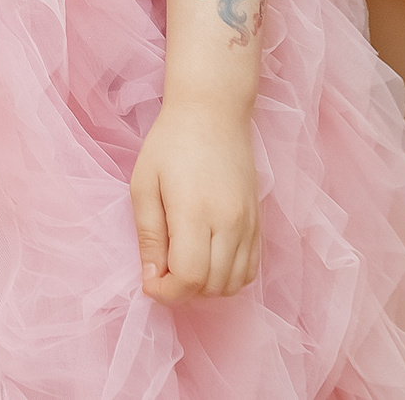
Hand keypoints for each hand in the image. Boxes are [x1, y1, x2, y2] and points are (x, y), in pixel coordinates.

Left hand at [129, 98, 259, 302]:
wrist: (213, 112)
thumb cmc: (169, 144)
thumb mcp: (143, 185)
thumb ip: (148, 235)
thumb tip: (152, 279)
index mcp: (195, 212)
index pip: (189, 277)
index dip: (166, 292)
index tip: (149, 282)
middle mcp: (230, 223)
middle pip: (212, 286)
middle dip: (183, 291)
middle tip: (162, 270)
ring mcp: (250, 224)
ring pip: (235, 283)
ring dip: (207, 286)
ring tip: (183, 263)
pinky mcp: (260, 222)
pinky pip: (251, 269)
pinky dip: (229, 277)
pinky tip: (208, 259)